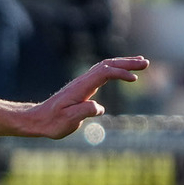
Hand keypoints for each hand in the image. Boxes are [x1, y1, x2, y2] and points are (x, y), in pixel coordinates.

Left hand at [17, 56, 147, 137]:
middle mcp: (82, 82)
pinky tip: (123, 71)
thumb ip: (84, 112)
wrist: (37, 119)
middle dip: (127, 63)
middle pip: (107, 65)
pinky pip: (101, 72)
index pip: (104, 73)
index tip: (134, 79)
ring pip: (104, 66)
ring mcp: (82, 83)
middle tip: (146, 63)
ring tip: (141, 62)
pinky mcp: (82, 87)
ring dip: (123, 63)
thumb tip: (99, 107)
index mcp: (81, 88)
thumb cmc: (52, 122)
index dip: (120, 73)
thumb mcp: (68, 121)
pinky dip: (115, 68)